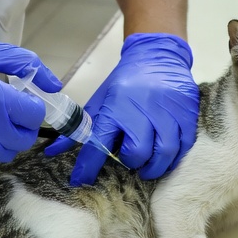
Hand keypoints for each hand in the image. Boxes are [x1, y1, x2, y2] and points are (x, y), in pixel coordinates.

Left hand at [45, 33, 198, 186]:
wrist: (156, 56)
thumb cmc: (125, 83)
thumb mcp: (99, 102)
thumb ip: (78, 129)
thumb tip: (51, 151)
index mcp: (115, 107)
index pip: (98, 144)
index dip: (87, 167)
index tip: (80, 181)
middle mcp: (140, 109)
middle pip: (137, 153)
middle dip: (132, 162)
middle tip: (130, 159)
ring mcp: (166, 111)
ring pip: (164, 153)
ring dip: (154, 165)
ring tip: (148, 163)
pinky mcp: (186, 112)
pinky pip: (184, 145)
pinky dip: (174, 156)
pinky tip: (165, 153)